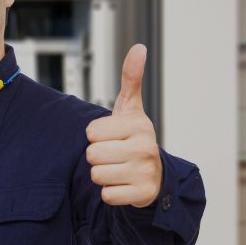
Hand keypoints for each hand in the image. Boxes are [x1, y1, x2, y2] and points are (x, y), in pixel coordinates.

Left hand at [85, 43, 162, 207]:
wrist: (154, 174)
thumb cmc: (133, 137)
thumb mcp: (131, 108)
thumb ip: (130, 79)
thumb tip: (138, 48)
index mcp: (138, 125)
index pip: (91, 132)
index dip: (95, 136)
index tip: (110, 136)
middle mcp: (145, 148)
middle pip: (92, 155)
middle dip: (97, 156)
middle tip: (113, 154)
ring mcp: (145, 172)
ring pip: (97, 175)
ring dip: (102, 174)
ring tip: (117, 169)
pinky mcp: (142, 195)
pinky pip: (107, 196)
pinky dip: (110, 193)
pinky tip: (122, 185)